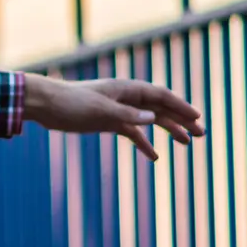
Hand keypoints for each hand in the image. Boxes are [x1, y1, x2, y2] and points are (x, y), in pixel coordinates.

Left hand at [24, 75, 205, 160]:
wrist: (45, 104)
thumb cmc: (72, 103)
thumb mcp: (101, 111)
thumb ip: (127, 114)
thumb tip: (153, 118)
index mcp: (127, 89)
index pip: (161, 97)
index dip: (181, 107)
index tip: (198, 118)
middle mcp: (126, 98)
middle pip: (160, 108)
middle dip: (181, 120)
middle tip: (201, 134)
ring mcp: (118, 110)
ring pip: (149, 120)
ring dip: (168, 130)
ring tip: (187, 143)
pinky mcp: (108, 122)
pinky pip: (132, 132)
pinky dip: (143, 142)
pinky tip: (154, 156)